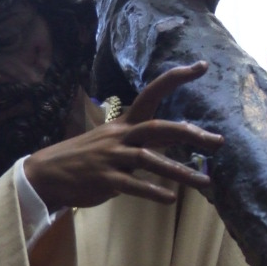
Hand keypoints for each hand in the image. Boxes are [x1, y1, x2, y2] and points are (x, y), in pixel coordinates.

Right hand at [24, 63, 223, 211]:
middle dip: (190, 134)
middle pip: (158, 127)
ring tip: (205, 183)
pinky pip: (132, 185)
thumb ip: (141, 139)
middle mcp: (120, 136)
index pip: (152, 93)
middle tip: (218, 142)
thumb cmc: (85, 158)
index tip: (201, 66)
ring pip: (150, 159)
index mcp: (124, 124)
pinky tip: (170, 199)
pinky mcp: (105, 180)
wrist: (47, 174)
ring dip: (180, 171)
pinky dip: (152, 192)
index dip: (176, 78)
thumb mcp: (112, 141)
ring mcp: (112, 158)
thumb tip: (174, 137)